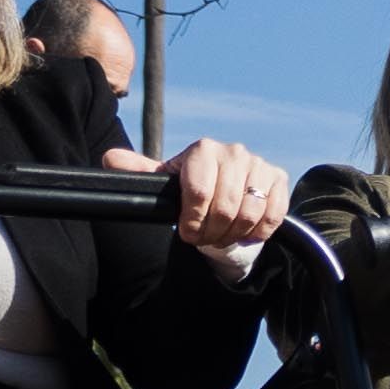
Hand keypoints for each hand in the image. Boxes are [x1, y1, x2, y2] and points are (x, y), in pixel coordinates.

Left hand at [104, 140, 287, 249]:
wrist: (226, 193)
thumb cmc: (191, 188)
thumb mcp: (164, 183)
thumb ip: (139, 172)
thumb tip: (110, 158)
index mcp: (204, 150)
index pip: (198, 193)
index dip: (192, 221)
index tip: (187, 232)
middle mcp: (235, 152)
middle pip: (225, 207)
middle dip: (212, 232)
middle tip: (204, 238)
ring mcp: (260, 165)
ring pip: (249, 214)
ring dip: (234, 234)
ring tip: (222, 236)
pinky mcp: (279, 179)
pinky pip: (273, 215)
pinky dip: (258, 231)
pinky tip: (245, 231)